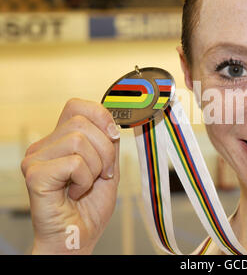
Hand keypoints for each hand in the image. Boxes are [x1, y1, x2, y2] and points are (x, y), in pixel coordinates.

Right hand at [21, 98, 120, 253]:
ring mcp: (36, 159)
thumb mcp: (108, 168)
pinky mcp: (35, 175)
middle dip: (105, 150)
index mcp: (60, 140)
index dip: (100, 115)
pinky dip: (84, 180)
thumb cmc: (89, 207)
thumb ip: (109, 144)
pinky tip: (75, 192)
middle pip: (82, 122)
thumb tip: (114, 122)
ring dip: (95, 167)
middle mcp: (44, 146)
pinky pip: (74, 162)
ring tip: (86, 185)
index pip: (77, 106)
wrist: (77, 236)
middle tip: (102, 174)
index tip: (113, 136)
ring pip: (79, 140)